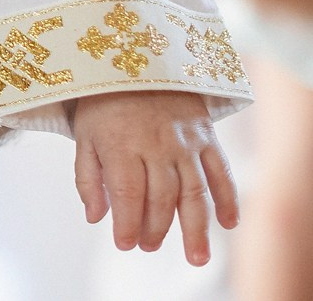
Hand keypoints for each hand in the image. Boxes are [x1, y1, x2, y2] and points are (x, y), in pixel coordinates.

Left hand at [73, 91, 238, 265]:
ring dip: (197, 228)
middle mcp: (157, 144)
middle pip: (162, 198)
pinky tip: (229, 224)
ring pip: (195, 192)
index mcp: (122, 144)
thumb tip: (95, 217)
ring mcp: (185, 140)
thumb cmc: (103, 100)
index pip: (128, 195)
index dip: (128, 224)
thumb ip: (88, 177)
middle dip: (156, 229)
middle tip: (149, 247)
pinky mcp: (206, 135)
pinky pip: (220, 171)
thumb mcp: (83, 134)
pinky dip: (228, 199)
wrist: (134, 53)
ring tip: (197, 257)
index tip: (125, 244)